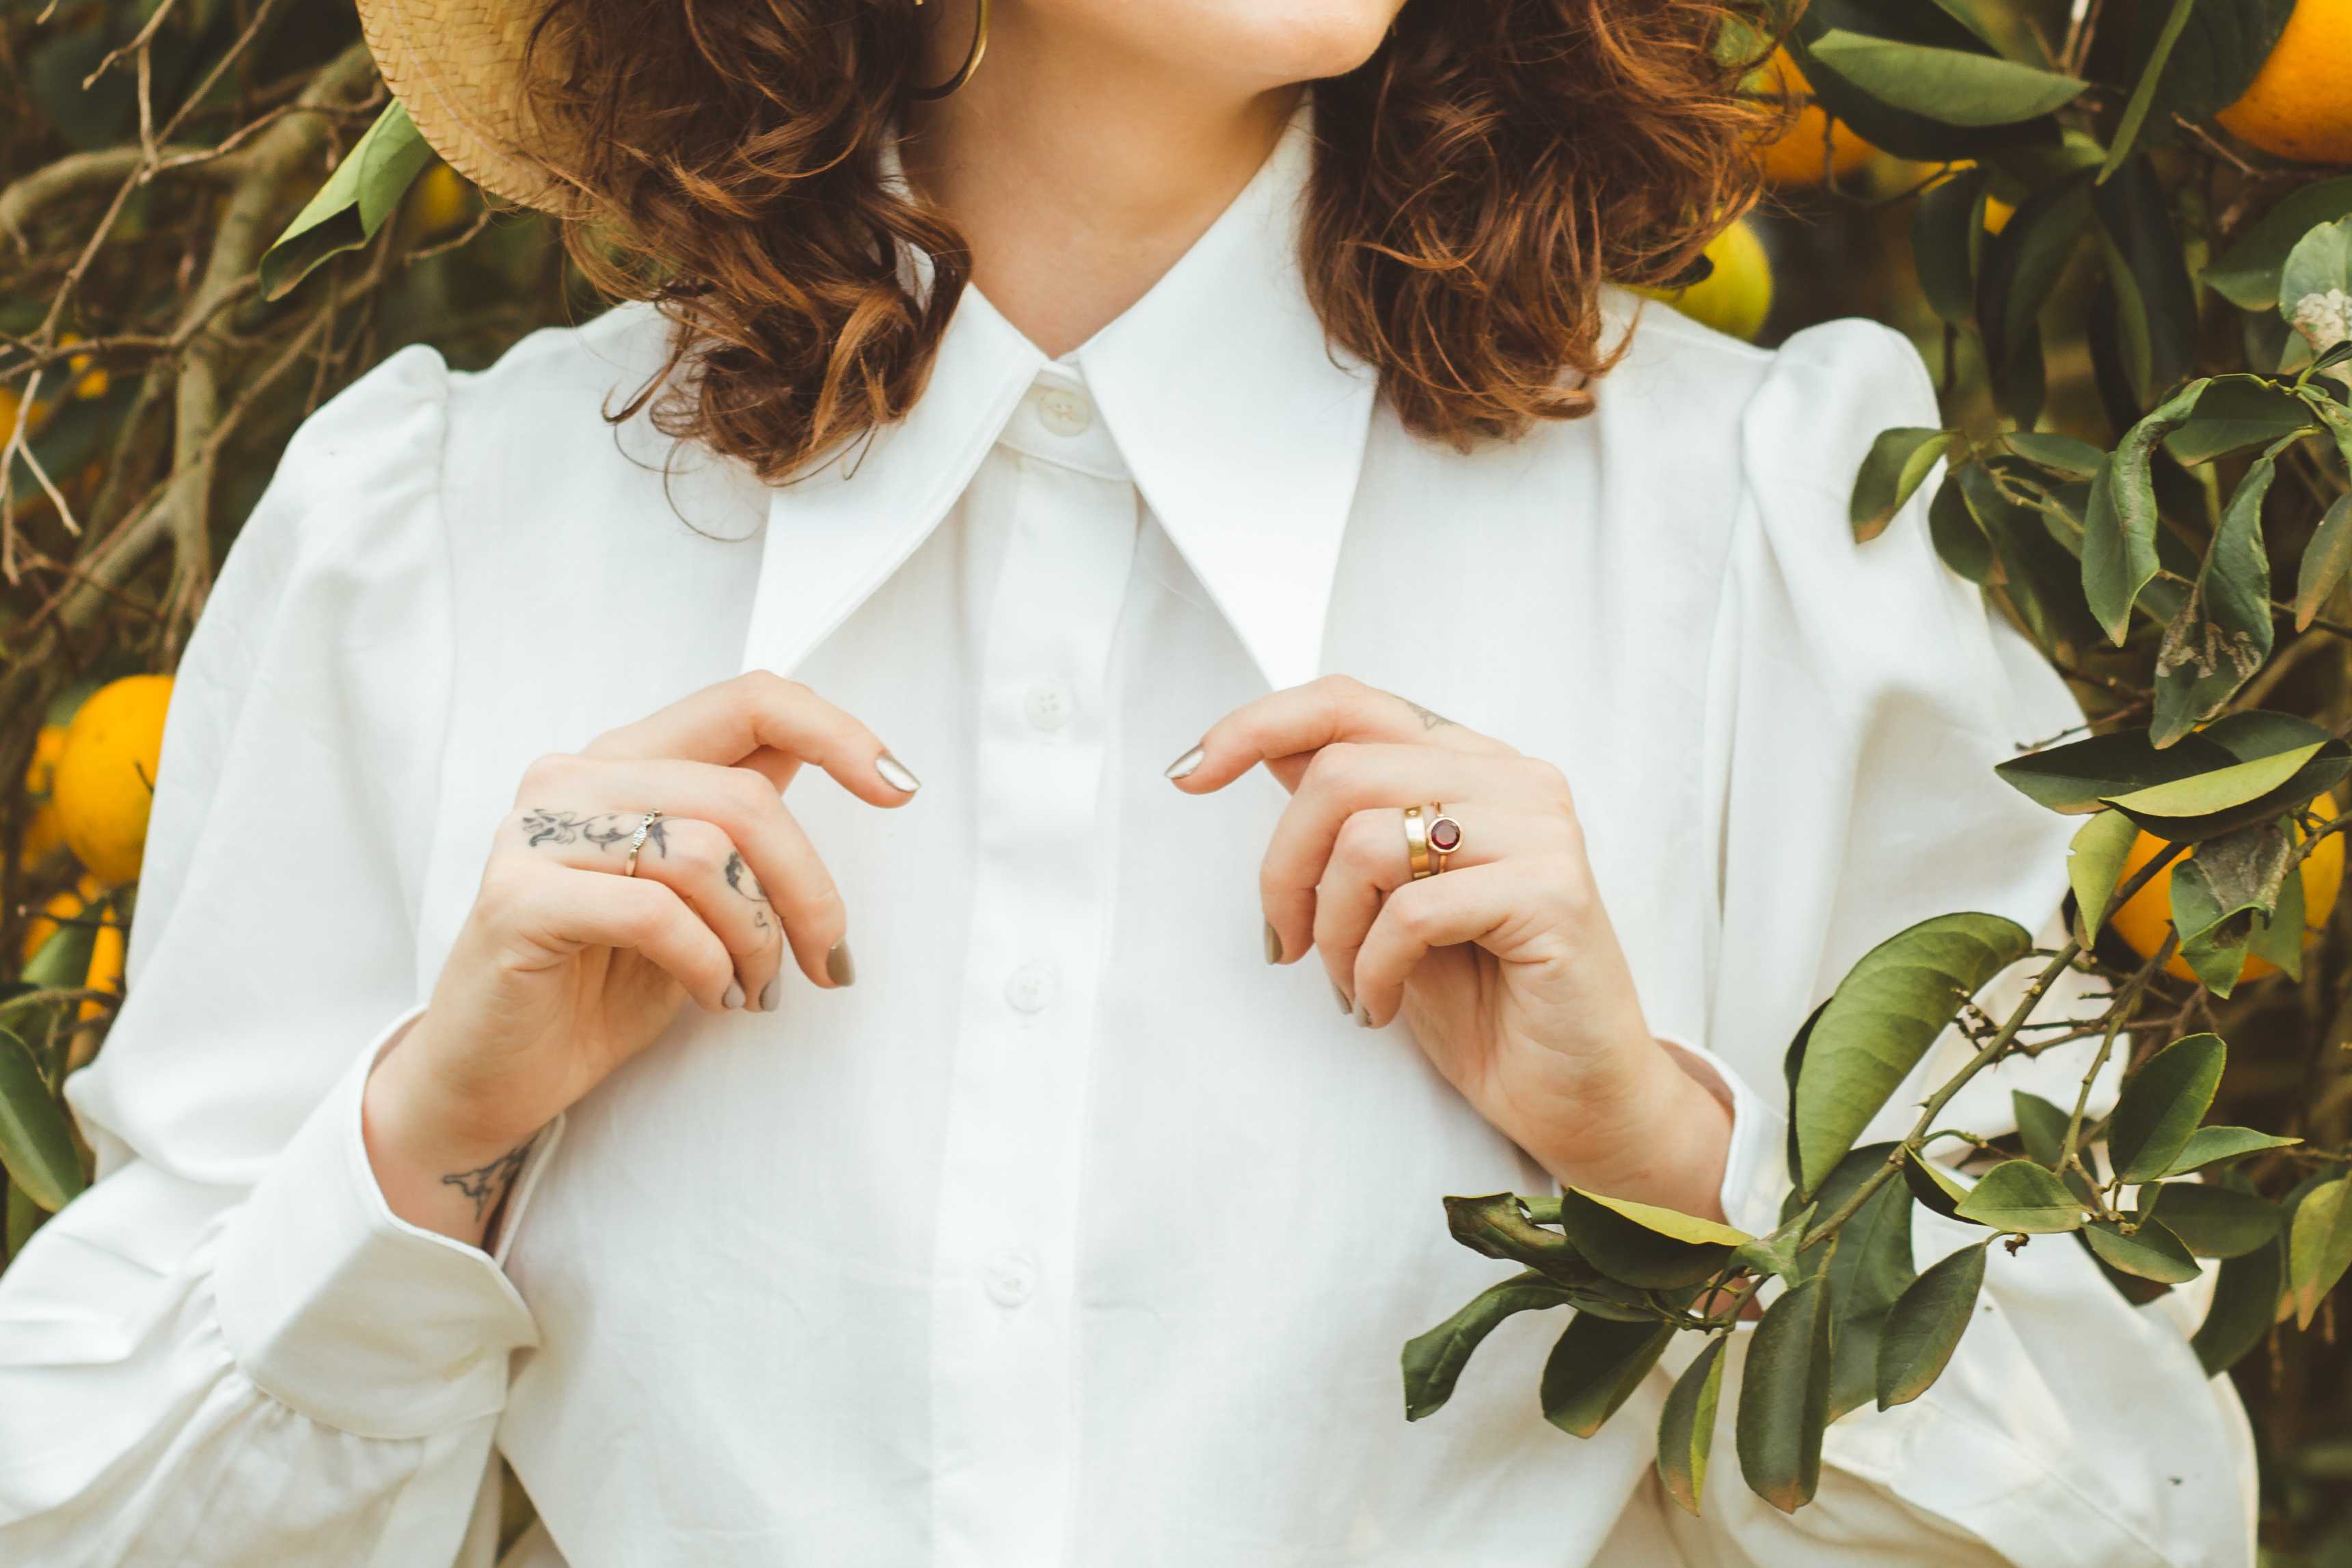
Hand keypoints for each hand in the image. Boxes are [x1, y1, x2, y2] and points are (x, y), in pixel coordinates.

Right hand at [362, 672, 919, 1245]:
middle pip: (746, 797)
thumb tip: (842, 757)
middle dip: (811, 890)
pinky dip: (706, 964)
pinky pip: (655, 912)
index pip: (747, 699)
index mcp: (626, 760)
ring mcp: (537, 832)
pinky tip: (711, 998)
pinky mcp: (516, 897)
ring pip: (708, 854)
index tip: (901, 787)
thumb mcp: (697, 896)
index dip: (837, 731)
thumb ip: (742, 821)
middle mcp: (574, 776)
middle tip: (832, 963)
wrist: (491, 1079)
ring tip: (755, 991)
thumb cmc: (601, 986)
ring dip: (759, 939)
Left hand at [1167, 676, 1731, 1219]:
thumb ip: (1345, 822)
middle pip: (1339, 771)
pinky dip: (1371, 970)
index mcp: (1469, 764)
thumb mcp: (1386, 900)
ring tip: (1348, 985)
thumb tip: (1258, 751)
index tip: (1187, 776)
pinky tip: (1375, 1008)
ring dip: (1330, 929)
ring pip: (1367, 836)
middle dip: (1282, 868)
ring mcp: (1540, 829)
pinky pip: (1410, 911)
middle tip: (1286, 946)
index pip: (1349, 702)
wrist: (1578, 1100)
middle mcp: (1512, 777)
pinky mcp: (1553, 892)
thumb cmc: (1482, 1002)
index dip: (1256, 725)